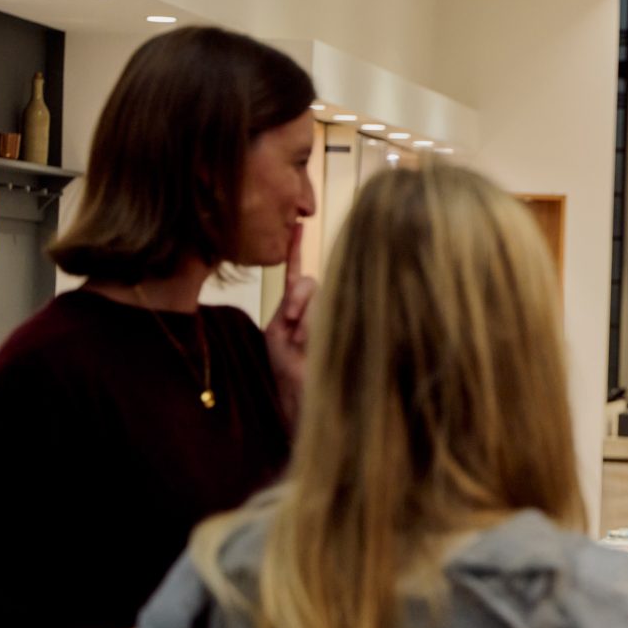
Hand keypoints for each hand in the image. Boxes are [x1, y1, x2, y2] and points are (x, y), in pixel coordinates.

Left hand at [264, 223, 316, 428]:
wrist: (305, 403)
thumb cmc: (290, 373)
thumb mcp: (279, 333)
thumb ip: (292, 305)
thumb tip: (309, 285)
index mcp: (299, 309)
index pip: (296, 271)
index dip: (295, 248)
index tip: (296, 225)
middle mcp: (319, 309)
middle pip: (310, 283)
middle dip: (298, 300)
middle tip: (292, 324)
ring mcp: (335, 318)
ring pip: (322, 296)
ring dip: (309, 315)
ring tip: (306, 342)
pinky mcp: (348, 329)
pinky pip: (334, 308)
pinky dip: (319, 310)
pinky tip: (317, 317)